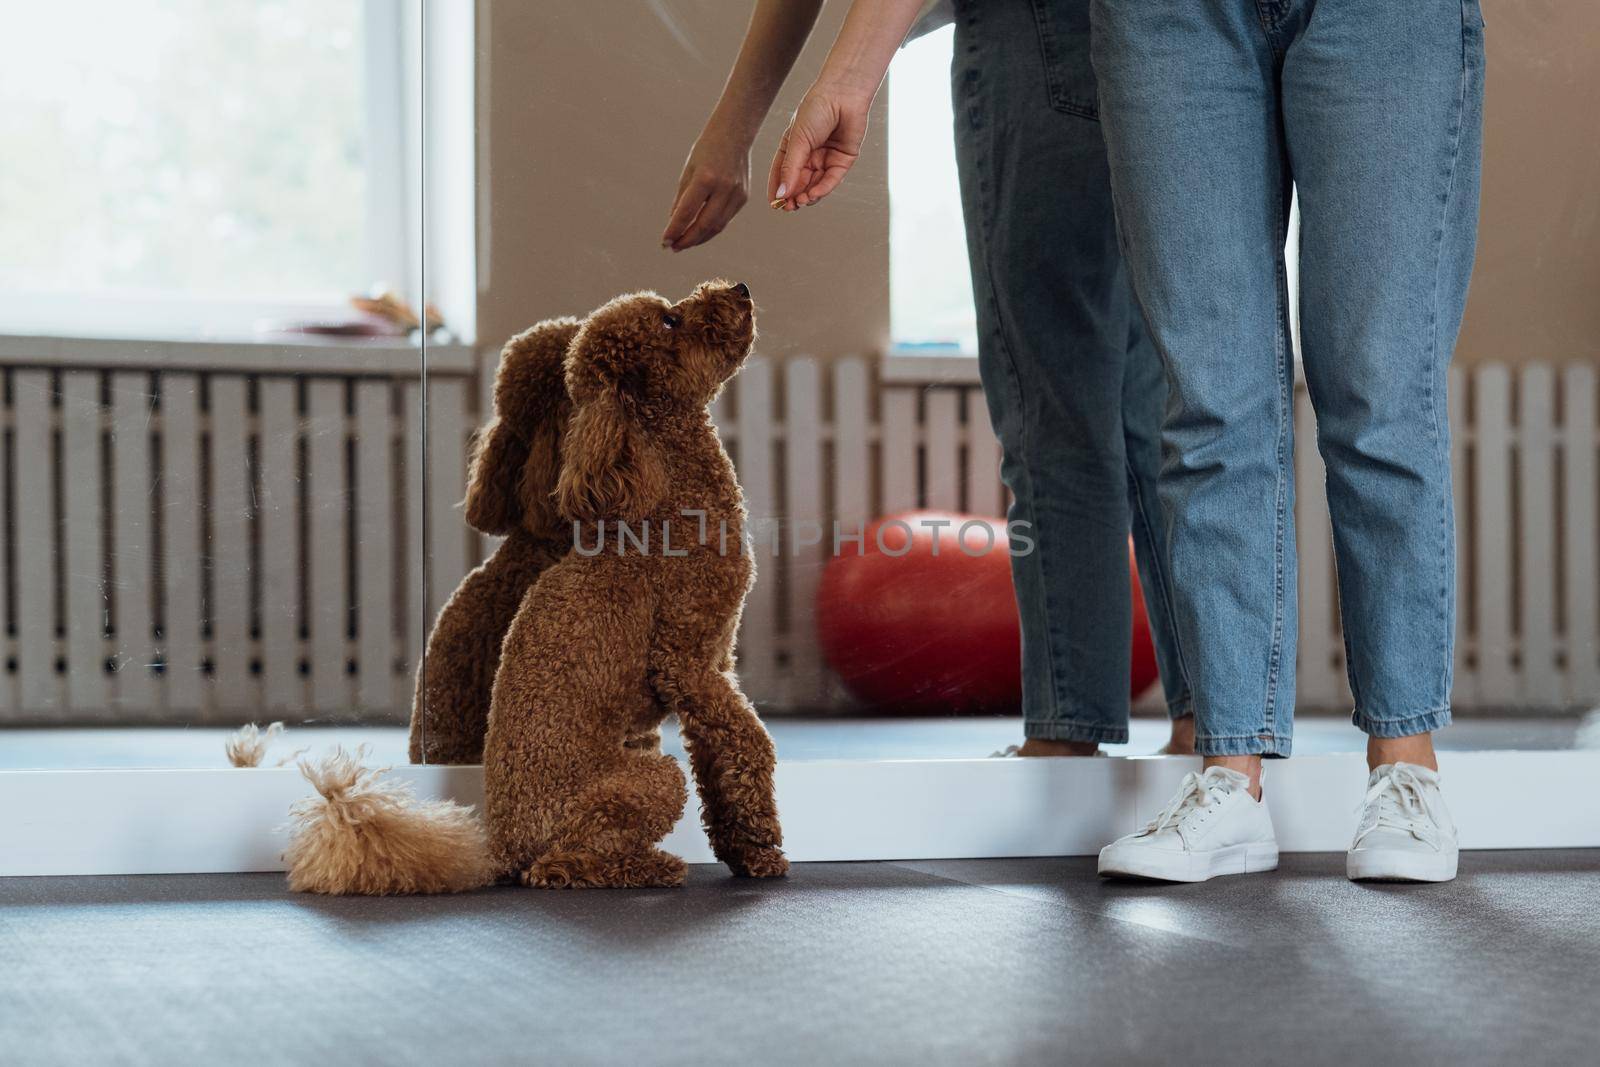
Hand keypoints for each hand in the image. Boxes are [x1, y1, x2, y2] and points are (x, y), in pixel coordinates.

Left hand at [662, 128, 751, 251]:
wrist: (735, 133)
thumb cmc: (706, 150)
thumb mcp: (689, 171)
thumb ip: (682, 199)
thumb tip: (675, 225)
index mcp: (705, 178)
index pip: (687, 212)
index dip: (675, 230)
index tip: (664, 242)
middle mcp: (723, 188)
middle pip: (704, 225)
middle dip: (687, 240)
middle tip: (673, 247)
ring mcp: (737, 194)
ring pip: (717, 227)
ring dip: (699, 238)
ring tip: (684, 243)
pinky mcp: (744, 198)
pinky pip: (725, 220)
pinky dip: (711, 229)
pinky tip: (699, 232)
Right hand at [768, 83, 871, 210]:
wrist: (843, 95)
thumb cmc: (816, 110)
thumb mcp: (797, 140)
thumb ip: (790, 168)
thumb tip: (781, 194)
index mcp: (793, 147)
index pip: (781, 173)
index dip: (777, 189)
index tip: (773, 204)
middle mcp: (809, 155)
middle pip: (798, 183)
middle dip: (793, 196)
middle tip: (788, 207)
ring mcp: (825, 158)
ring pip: (814, 185)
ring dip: (807, 195)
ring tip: (799, 202)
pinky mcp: (842, 161)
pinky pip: (831, 180)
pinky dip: (822, 189)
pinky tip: (813, 195)